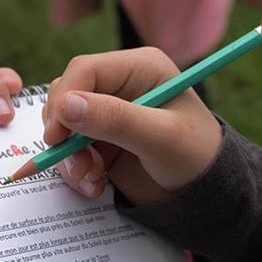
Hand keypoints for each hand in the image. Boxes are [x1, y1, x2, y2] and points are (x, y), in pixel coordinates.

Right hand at [43, 47, 222, 204]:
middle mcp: (120, 85)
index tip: (56, 136)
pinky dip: (76, 169)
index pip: (84, 70)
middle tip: (79, 165)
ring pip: (63, 124)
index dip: (64, 100)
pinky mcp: (101, 138)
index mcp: (139, 67)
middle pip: (66, 96)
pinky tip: (96, 185)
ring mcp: (108, 112)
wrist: (206, 194)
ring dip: (70, 156)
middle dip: (65, 133)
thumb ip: (115, 119)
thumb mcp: (160, 138)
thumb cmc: (196, 158)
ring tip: (93, 179)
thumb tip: (66, 105)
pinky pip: (70, 147)